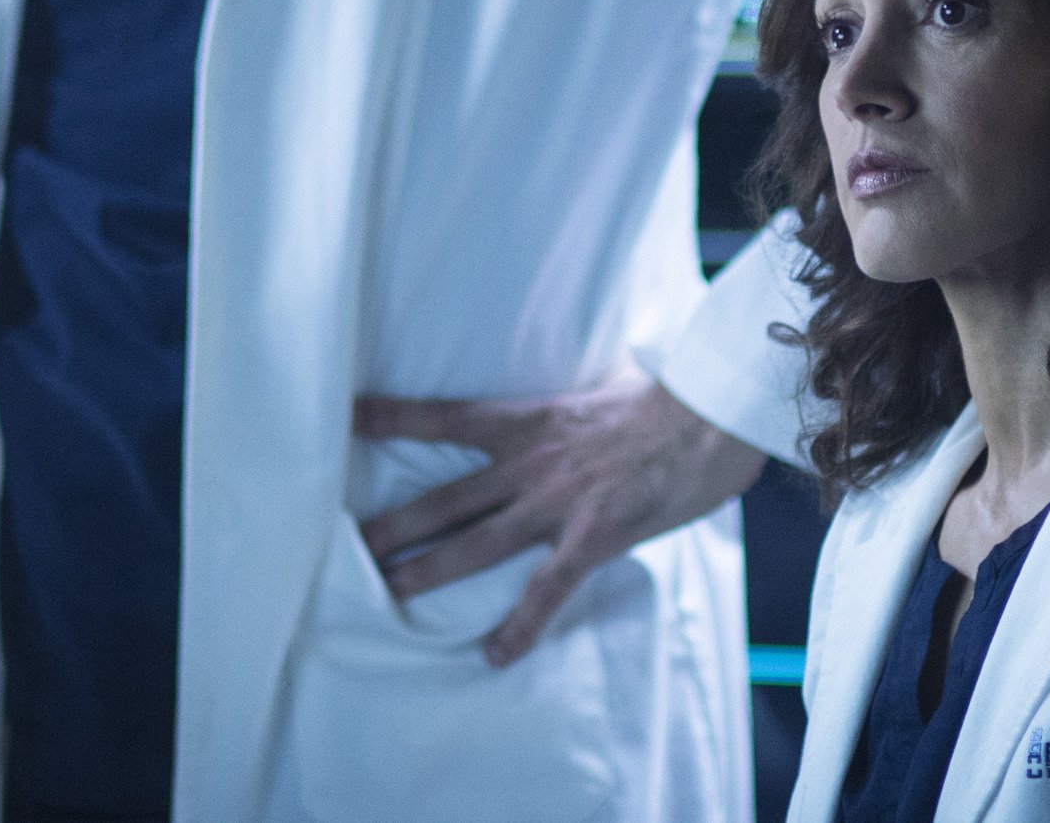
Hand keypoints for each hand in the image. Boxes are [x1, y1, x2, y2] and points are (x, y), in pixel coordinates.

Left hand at [354, 374, 766, 667]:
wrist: (710, 414)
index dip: (390, 417)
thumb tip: (547, 421)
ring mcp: (558, 502)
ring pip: (476, 543)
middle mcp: (529, 463)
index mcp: (526, 422)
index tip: (344, 417)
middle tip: (339, 548)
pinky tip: (494, 655)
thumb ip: (558, 418)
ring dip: (426, 572)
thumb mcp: (594, 395)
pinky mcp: (593, 535)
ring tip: (381, 596)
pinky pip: (547, 588)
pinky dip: (520, 624)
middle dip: (389, 525)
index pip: (443, 417)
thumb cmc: (661, 403)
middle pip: (443, 498)